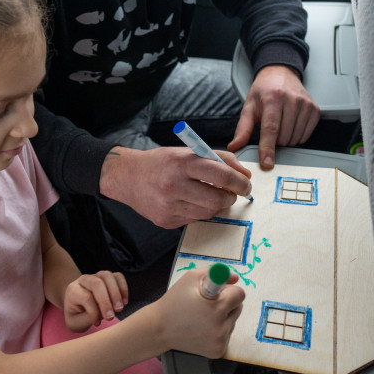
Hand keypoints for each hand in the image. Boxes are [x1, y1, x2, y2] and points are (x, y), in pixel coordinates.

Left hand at [63, 271, 128, 332]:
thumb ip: (87, 318)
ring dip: (116, 293)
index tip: (97, 323)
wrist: (76, 307)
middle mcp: (83, 280)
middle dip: (106, 300)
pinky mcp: (107, 277)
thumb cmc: (76, 316)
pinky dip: (123, 288)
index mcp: (73, 290)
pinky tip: (124, 302)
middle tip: (112, 316)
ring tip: (119, 309)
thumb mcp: (75, 322)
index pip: (86, 297)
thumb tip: (103, 313)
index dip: (94, 312)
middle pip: (97, 283)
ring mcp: (96, 276)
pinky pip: (118, 276)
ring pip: (108, 276)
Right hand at [100, 146, 252, 228]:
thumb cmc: (162, 162)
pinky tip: (192, 202)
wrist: (127, 177)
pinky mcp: (166, 221)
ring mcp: (169, 206)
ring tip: (212, 195)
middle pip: (218, 199)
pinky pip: (195, 220)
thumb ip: (218, 158)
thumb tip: (244, 174)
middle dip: (231, 197)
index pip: (221, 175)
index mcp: (181, 162)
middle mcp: (174, 185)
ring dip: (217, 205)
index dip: (239, 182)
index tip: (246, 184)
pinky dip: (201, 211)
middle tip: (233, 192)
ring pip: (209, 213)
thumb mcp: (187, 152)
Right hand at [150, 267, 244, 357]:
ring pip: (233, 321)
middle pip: (239, 307)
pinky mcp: (218, 351)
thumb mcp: (191, 277)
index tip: (218, 292)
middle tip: (207, 304)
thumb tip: (235, 278)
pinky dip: (218, 330)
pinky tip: (202, 328)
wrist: (160, 328)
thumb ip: (216, 273)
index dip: (228, 290)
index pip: (239, 294)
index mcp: (216, 307)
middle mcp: (221, 327)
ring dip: (222, 316)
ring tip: (201, 317)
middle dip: (226, 303)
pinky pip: (227, 334)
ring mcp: (220, 341)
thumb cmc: (175, 301)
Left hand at [227, 65, 319, 168]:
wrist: (281, 74)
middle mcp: (292, 100)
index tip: (267, 162)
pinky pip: (305, 135)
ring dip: (285, 140)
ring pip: (295, 139)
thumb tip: (235, 146)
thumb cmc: (264, 91)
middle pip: (284, 137)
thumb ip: (242, 129)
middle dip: (274, 141)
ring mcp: (306, 105)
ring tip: (280, 126)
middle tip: (270, 130)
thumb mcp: (249, 107)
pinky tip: (290, 125)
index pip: (271, 129)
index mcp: (273, 98)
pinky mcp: (315, 110)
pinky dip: (296, 136)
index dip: (268, 148)